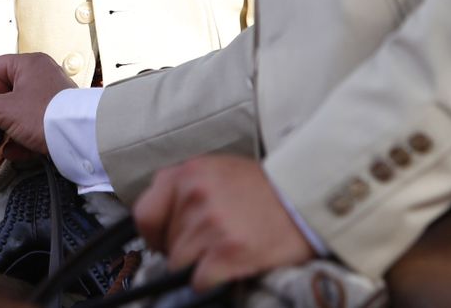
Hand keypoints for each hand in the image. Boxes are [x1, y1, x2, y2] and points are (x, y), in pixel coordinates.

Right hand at [0, 51, 73, 154]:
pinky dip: (23, 137)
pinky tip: (18, 154)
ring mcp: (51, 94)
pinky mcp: (58, 114)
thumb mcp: (4, 112)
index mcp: (29, 64)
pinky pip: (33, 122)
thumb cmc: (45, 118)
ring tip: (4, 150)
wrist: (85, 140)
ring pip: (17, 111)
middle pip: (4, 94)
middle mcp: (41, 73)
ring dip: (6, 132)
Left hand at [134, 155, 314, 290]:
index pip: (144, 214)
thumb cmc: (262, 187)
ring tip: (223, 251)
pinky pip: (199, 280)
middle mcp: (194, 196)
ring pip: (180, 264)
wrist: (306, 198)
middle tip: (210, 243)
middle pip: (166, 243)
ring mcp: (210, 225)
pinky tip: (230, 266)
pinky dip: (210, 280)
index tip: (165, 241)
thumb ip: (183, 187)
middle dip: (183, 249)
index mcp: (186, 173)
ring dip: (199, 265)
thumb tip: (158, 223)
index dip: (154, 234)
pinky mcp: (228, 253)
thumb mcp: (215, 169)